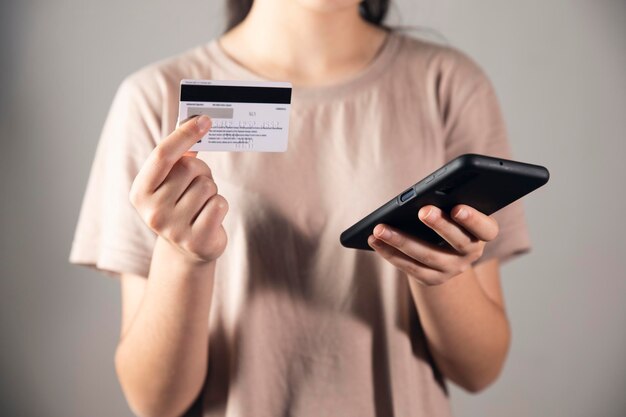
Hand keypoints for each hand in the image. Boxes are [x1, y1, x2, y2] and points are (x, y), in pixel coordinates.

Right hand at [130, 115, 228, 263]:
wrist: (187, 249)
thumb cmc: (181, 203)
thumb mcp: (171, 180)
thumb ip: (179, 155)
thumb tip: (197, 122)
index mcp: (140, 191)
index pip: (162, 155)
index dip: (185, 134)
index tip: (205, 119)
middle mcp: (152, 211)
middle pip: (190, 168)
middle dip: (201, 171)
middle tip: (197, 186)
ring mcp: (173, 229)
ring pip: (207, 186)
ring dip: (211, 191)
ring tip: (201, 204)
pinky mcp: (196, 241)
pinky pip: (219, 204)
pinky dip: (220, 206)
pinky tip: (210, 217)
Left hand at [367, 205, 498, 285]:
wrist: (446, 252)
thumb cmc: (448, 217)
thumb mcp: (454, 209)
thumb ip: (448, 201)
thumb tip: (423, 195)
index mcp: (483, 233)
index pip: (486, 228)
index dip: (473, 219)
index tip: (458, 207)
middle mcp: (471, 253)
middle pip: (457, 241)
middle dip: (439, 225)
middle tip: (423, 211)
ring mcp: (452, 269)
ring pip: (427, 256)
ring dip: (401, 241)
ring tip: (380, 228)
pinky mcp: (432, 278)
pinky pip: (410, 267)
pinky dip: (390, 253)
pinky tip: (374, 240)